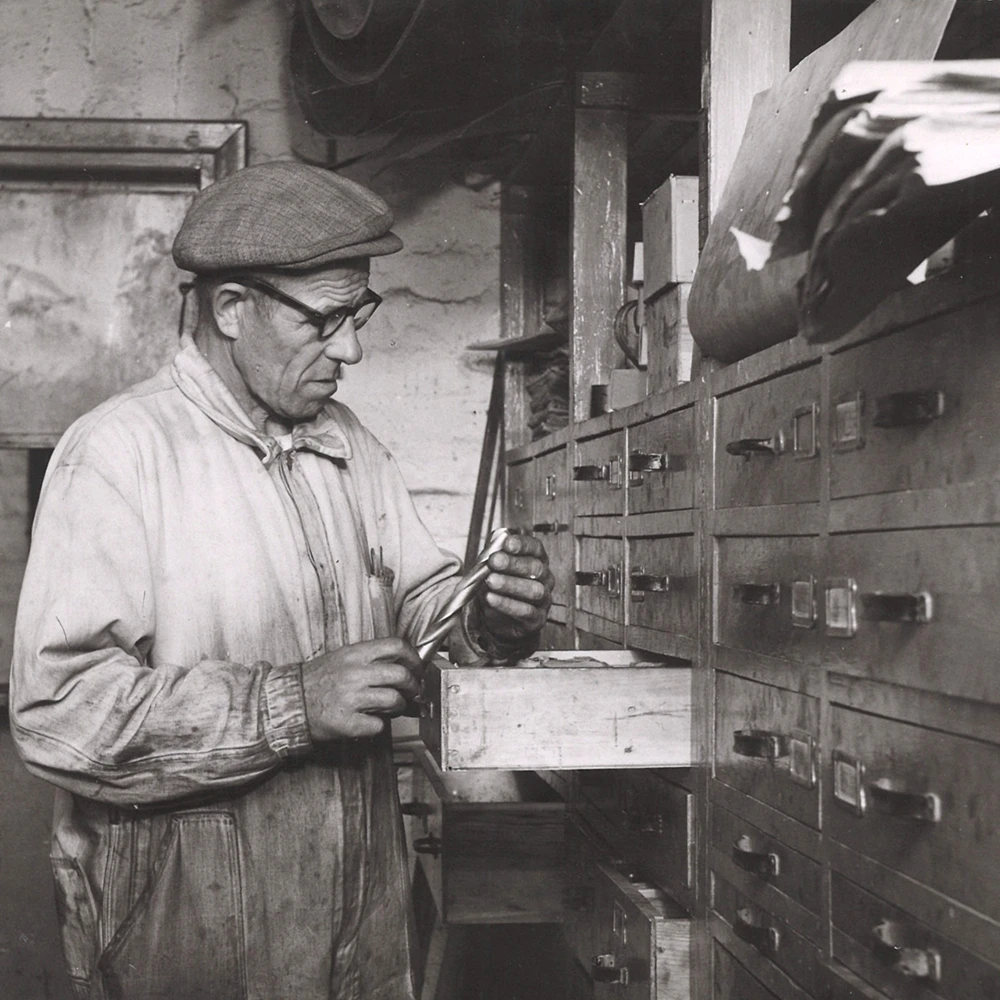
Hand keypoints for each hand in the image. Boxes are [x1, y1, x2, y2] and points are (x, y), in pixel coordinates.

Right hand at [301, 638, 422, 740]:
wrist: (289, 703)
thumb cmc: (317, 681)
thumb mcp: (343, 658)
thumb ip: (371, 659)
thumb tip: (404, 666)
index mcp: (355, 654)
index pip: (396, 646)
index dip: (413, 657)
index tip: (417, 667)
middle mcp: (354, 673)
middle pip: (401, 674)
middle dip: (413, 686)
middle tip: (412, 692)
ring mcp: (350, 698)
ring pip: (394, 699)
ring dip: (399, 707)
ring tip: (391, 708)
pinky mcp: (347, 722)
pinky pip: (378, 725)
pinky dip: (379, 725)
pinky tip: (370, 721)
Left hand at [479, 532, 552, 642]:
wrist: (497, 618)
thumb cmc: (499, 587)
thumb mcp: (493, 567)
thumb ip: (494, 550)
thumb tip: (496, 536)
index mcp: (537, 560)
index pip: (535, 548)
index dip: (522, 545)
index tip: (507, 543)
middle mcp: (544, 578)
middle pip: (535, 568)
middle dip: (513, 564)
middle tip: (494, 561)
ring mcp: (543, 599)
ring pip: (534, 590)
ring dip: (510, 584)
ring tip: (491, 581)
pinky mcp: (537, 619)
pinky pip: (527, 611)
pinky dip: (508, 604)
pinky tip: (492, 598)